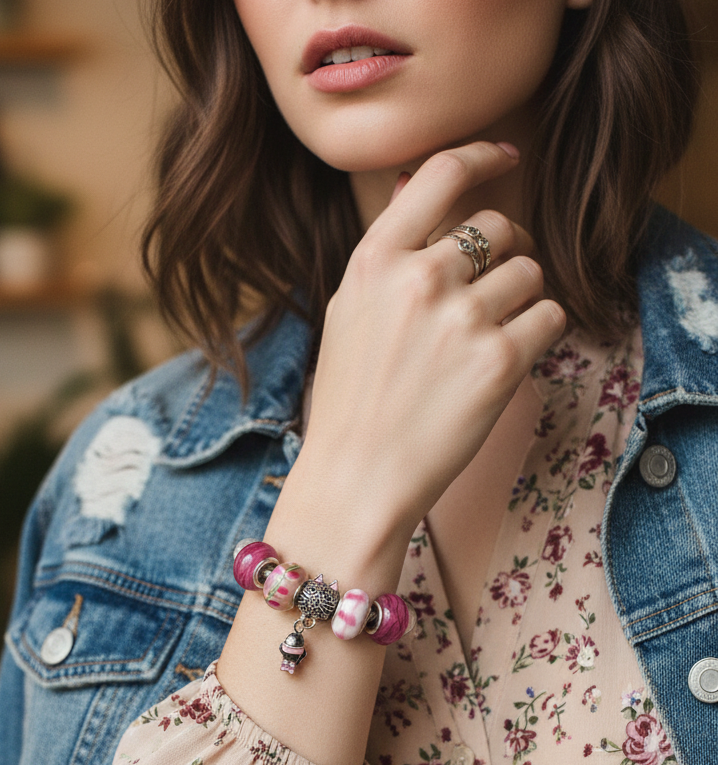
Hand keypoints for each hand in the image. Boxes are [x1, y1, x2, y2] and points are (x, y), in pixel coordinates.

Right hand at [275, 142, 564, 577]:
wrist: (357, 475)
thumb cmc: (350, 400)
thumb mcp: (349, 312)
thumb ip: (389, 255)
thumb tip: (419, 194)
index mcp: (373, 260)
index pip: (439, 174)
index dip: (480, 154)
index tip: (505, 155)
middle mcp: (418, 278)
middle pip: (498, 226)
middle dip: (505, 250)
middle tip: (493, 286)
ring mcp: (460, 318)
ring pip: (531, 272)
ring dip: (521, 298)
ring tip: (491, 335)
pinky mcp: (499, 360)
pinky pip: (550, 315)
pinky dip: (539, 332)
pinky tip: (508, 358)